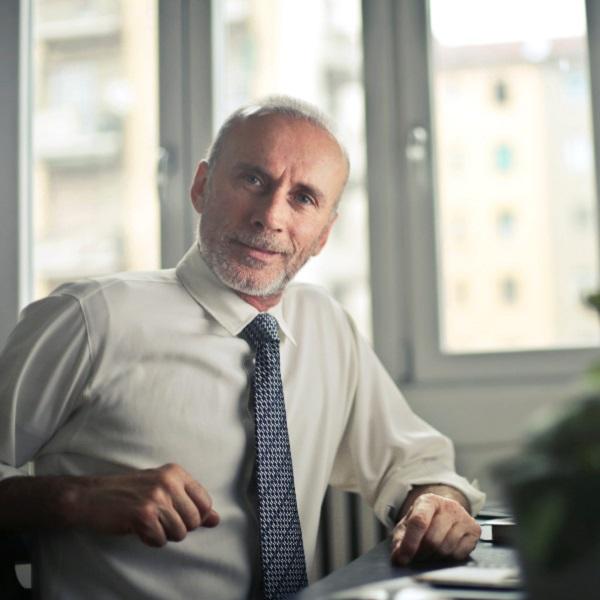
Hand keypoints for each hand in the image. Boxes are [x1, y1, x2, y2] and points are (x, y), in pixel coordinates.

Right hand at [70, 463, 219, 546]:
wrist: (91, 496)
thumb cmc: (129, 493)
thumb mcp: (163, 490)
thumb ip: (191, 503)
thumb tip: (217, 520)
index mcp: (176, 472)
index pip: (205, 502)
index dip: (194, 516)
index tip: (176, 514)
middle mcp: (169, 481)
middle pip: (194, 521)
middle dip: (178, 527)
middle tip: (158, 519)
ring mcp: (157, 497)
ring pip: (179, 533)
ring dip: (163, 534)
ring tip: (148, 522)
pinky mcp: (143, 515)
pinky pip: (161, 540)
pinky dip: (150, 539)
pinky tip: (138, 528)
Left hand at [391, 492, 479, 564]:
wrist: (444, 512)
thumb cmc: (424, 520)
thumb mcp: (406, 526)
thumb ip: (399, 541)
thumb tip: (398, 558)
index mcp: (428, 501)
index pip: (419, 522)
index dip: (410, 543)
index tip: (403, 558)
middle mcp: (448, 506)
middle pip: (433, 540)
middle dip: (422, 553)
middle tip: (417, 555)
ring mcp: (463, 517)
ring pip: (446, 549)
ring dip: (434, 557)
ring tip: (430, 552)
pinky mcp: (475, 530)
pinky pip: (460, 554)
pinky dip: (449, 559)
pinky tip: (444, 551)